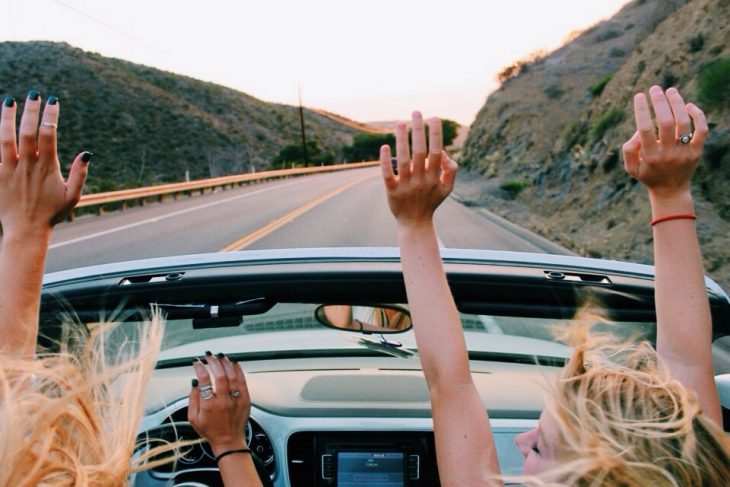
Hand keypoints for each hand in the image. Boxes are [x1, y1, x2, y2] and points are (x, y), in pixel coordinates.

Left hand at [0, 91, 88, 238]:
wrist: (25, 231)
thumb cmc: (51, 214)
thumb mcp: (72, 196)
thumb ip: (79, 174)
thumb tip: (87, 153)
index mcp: (47, 167)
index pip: (49, 134)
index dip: (51, 115)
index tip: (52, 100)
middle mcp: (27, 165)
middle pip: (28, 131)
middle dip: (31, 111)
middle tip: (33, 94)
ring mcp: (9, 170)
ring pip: (5, 138)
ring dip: (6, 117)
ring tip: (7, 100)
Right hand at [188, 352, 249, 455]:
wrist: (229, 441)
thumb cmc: (211, 431)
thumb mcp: (193, 418)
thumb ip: (192, 399)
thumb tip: (194, 383)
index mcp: (209, 405)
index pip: (204, 381)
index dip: (200, 368)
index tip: (197, 362)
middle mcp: (223, 401)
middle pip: (220, 375)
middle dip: (213, 362)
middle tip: (209, 355)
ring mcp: (236, 400)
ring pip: (233, 376)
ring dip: (226, 363)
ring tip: (220, 356)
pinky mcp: (245, 400)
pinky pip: (243, 381)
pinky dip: (238, 370)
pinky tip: (234, 363)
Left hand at [380, 111, 457, 228]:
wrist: (415, 223)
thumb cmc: (431, 201)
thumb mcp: (447, 188)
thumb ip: (451, 169)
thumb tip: (443, 151)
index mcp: (434, 177)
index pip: (436, 151)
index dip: (436, 134)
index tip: (434, 117)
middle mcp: (421, 180)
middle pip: (421, 152)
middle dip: (419, 130)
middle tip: (416, 112)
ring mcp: (406, 186)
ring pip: (404, 160)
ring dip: (402, 140)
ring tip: (400, 123)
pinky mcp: (392, 191)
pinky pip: (387, 175)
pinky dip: (385, 161)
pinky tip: (384, 147)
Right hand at [622, 86, 706, 201]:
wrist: (671, 191)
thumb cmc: (648, 175)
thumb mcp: (631, 167)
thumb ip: (629, 149)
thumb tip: (639, 130)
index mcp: (650, 156)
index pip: (645, 128)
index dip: (642, 110)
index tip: (639, 96)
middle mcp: (668, 154)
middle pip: (666, 122)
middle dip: (659, 102)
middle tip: (654, 89)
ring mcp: (684, 152)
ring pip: (683, 122)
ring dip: (677, 103)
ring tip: (670, 91)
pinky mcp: (697, 151)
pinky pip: (702, 130)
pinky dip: (697, 116)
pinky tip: (688, 105)